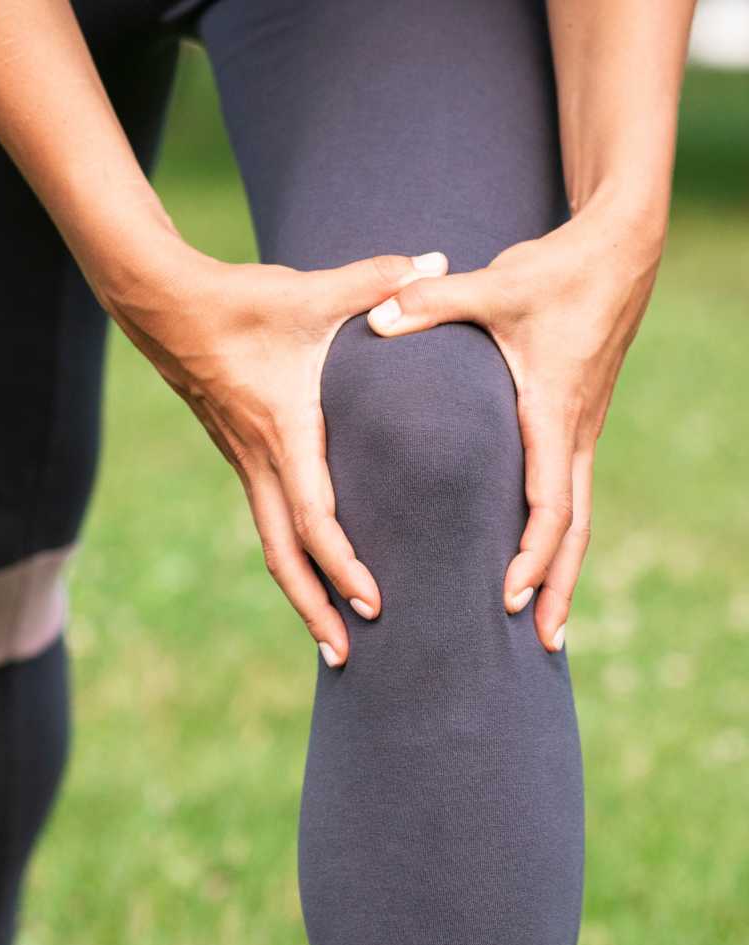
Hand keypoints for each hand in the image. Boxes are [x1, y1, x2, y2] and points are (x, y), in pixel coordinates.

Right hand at [101, 244, 448, 666]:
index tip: (374, 603)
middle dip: (314, 610)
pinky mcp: (241, 455)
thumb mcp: (309, 291)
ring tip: (329, 636)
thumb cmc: (239, 302)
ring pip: (272, 544)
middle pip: (284, 556)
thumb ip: (378, 280)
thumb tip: (438, 263)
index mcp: (283, 432)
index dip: (344, 565)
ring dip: (299, 593)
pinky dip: (291, 555)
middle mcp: (260, 461)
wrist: (164, 305)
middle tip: (345, 657)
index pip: (315, 518)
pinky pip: (267, 519)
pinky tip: (310, 568)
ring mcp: (244, 463)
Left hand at [368, 204, 663, 651]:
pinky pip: (568, 494)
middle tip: (543, 644)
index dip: (530, 553)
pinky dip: (557, 538)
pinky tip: (537, 561)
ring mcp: (580, 431)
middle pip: (573, 530)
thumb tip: (377, 317)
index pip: (549, 502)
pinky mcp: (574, 423)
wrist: (617, 250)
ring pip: (577, 518)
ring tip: (547, 626)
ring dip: (563, 572)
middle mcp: (574, 433)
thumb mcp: (496, 286)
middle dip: (557, 587)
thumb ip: (434, 303)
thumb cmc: (558, 270)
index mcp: (554, 412)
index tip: (507, 596)